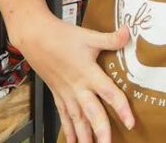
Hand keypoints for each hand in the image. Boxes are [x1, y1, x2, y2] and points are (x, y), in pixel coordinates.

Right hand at [14, 16, 133, 142]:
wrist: (35, 37)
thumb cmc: (61, 36)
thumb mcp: (89, 36)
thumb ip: (110, 39)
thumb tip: (128, 32)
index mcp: (89, 74)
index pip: (109, 94)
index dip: (121, 108)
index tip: (130, 122)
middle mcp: (78, 87)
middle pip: (92, 113)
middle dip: (101, 132)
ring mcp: (66, 93)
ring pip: (77, 119)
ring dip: (84, 136)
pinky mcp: (58, 94)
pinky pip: (64, 115)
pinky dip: (69, 129)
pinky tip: (73, 141)